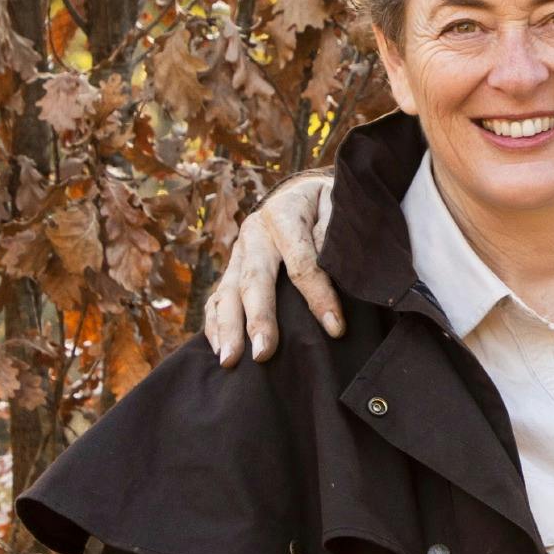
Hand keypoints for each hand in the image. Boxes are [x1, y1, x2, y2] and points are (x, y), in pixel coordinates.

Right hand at [205, 172, 339, 364]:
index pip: (301, 261)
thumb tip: (327, 266)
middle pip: (254, 280)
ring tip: (230, 361)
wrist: (303, 192)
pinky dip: (214, 324)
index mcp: (283, 213)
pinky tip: (218, 351)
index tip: (335, 328)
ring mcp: (239, 252)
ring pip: (227, 291)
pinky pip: (217, 298)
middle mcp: (254, 232)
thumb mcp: (339, 206)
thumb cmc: (328, 205)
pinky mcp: (233, 268)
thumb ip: (334, 232)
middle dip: (258, 319)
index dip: (318, 295)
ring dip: (227, 328)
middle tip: (263, 354)